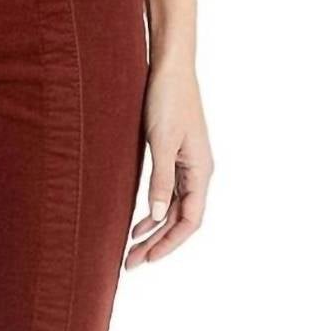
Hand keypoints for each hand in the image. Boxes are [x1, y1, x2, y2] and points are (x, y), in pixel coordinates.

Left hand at [126, 60, 212, 267]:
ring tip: (131, 251)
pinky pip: (168, 195)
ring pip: (173, 210)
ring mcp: (187, 166)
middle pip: (180, 220)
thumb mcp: (161, 141)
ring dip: (153, 231)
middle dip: (157, 243)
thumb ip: (161, 180)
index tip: (148, 258)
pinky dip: (154, 213)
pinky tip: (137, 224)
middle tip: (131, 263)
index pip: (191, 220)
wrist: (170, 67)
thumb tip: (157, 217)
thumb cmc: (167, 99)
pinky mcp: (175, 158)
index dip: (170, 242)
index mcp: (200, 170)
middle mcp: (198, 172)